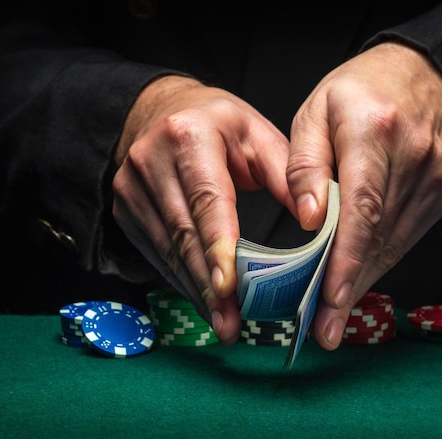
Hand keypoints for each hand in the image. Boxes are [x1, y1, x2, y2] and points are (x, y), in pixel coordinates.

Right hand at [112, 75, 295, 344]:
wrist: (157, 112)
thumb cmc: (217, 123)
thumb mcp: (256, 133)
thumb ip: (286, 173)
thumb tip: (315, 219)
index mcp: (189, 135)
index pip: (206, 198)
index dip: (218, 245)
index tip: (229, 287)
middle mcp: (151, 161)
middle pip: (184, 233)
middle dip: (210, 283)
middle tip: (231, 323)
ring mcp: (131, 187)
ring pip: (168, 250)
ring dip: (196, 289)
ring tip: (223, 322)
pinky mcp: (125, 209)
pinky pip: (157, 253)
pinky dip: (182, 280)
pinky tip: (203, 302)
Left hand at [286, 42, 441, 348]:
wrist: (422, 76)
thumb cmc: (358, 92)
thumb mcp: (315, 112)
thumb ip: (306, 164)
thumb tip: (310, 219)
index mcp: (374, 130)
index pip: (361, 206)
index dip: (347, 257)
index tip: (330, 298)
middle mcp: (413, 158)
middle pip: (377, 236)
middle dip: (348, 287)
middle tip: (324, 331)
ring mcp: (434, 179)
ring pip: (393, 244)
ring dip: (362, 281)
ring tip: (333, 318)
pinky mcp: (441, 193)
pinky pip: (406, 237)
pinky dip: (378, 262)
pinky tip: (356, 281)